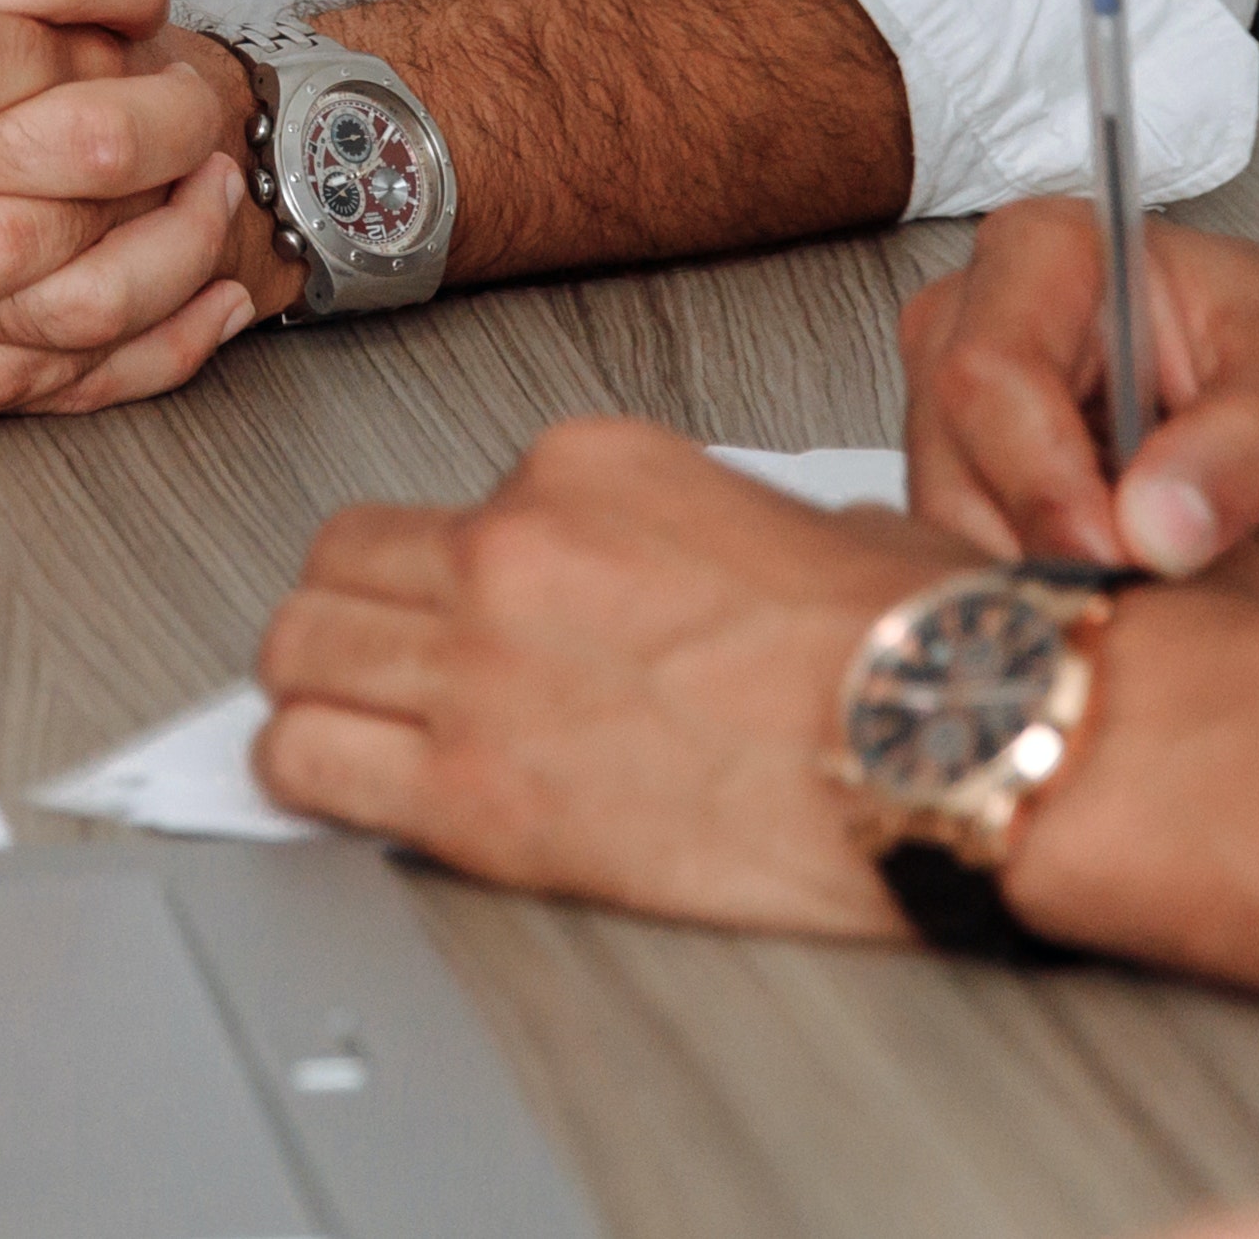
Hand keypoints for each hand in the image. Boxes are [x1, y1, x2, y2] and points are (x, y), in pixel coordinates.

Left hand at [252, 419, 948, 937]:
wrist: (960, 744)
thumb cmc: (920, 650)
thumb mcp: (799, 520)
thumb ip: (687, 534)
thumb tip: (670, 573)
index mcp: (592, 466)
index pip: (448, 503)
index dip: (451, 570)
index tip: (470, 612)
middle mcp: (518, 547)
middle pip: (341, 563)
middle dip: (353, 615)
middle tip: (379, 661)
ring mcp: (483, 666)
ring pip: (297, 650)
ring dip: (313, 687)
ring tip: (348, 722)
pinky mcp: (476, 792)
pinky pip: (309, 764)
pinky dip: (306, 777)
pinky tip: (340, 788)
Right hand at [902, 196, 1258, 592]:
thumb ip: (1246, 445)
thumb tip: (1156, 524)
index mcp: (1047, 255)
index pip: (987, 376)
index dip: (1048, 484)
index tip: (1132, 558)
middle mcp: (978, 325)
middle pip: (951, 466)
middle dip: (1048, 552)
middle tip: (1156, 594)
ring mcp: (964, 420)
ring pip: (948, 537)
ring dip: (1049, 590)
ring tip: (1160, 590)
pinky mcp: (977, 501)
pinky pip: (973, 578)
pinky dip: (1048, 612)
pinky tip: (1129, 603)